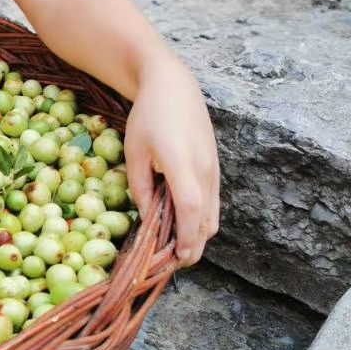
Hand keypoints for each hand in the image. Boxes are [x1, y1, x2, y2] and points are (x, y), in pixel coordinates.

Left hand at [123, 56, 219, 267]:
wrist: (174, 86)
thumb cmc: (148, 116)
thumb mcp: (134, 151)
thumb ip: (140, 186)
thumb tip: (148, 216)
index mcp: (182, 162)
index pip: (190, 208)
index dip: (186, 237)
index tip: (178, 259)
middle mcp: (205, 168)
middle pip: (207, 219)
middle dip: (193, 246)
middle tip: (172, 263)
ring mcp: (214, 168)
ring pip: (213, 214)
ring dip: (198, 235)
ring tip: (175, 247)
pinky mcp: (216, 167)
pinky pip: (213, 202)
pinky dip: (201, 219)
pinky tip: (182, 224)